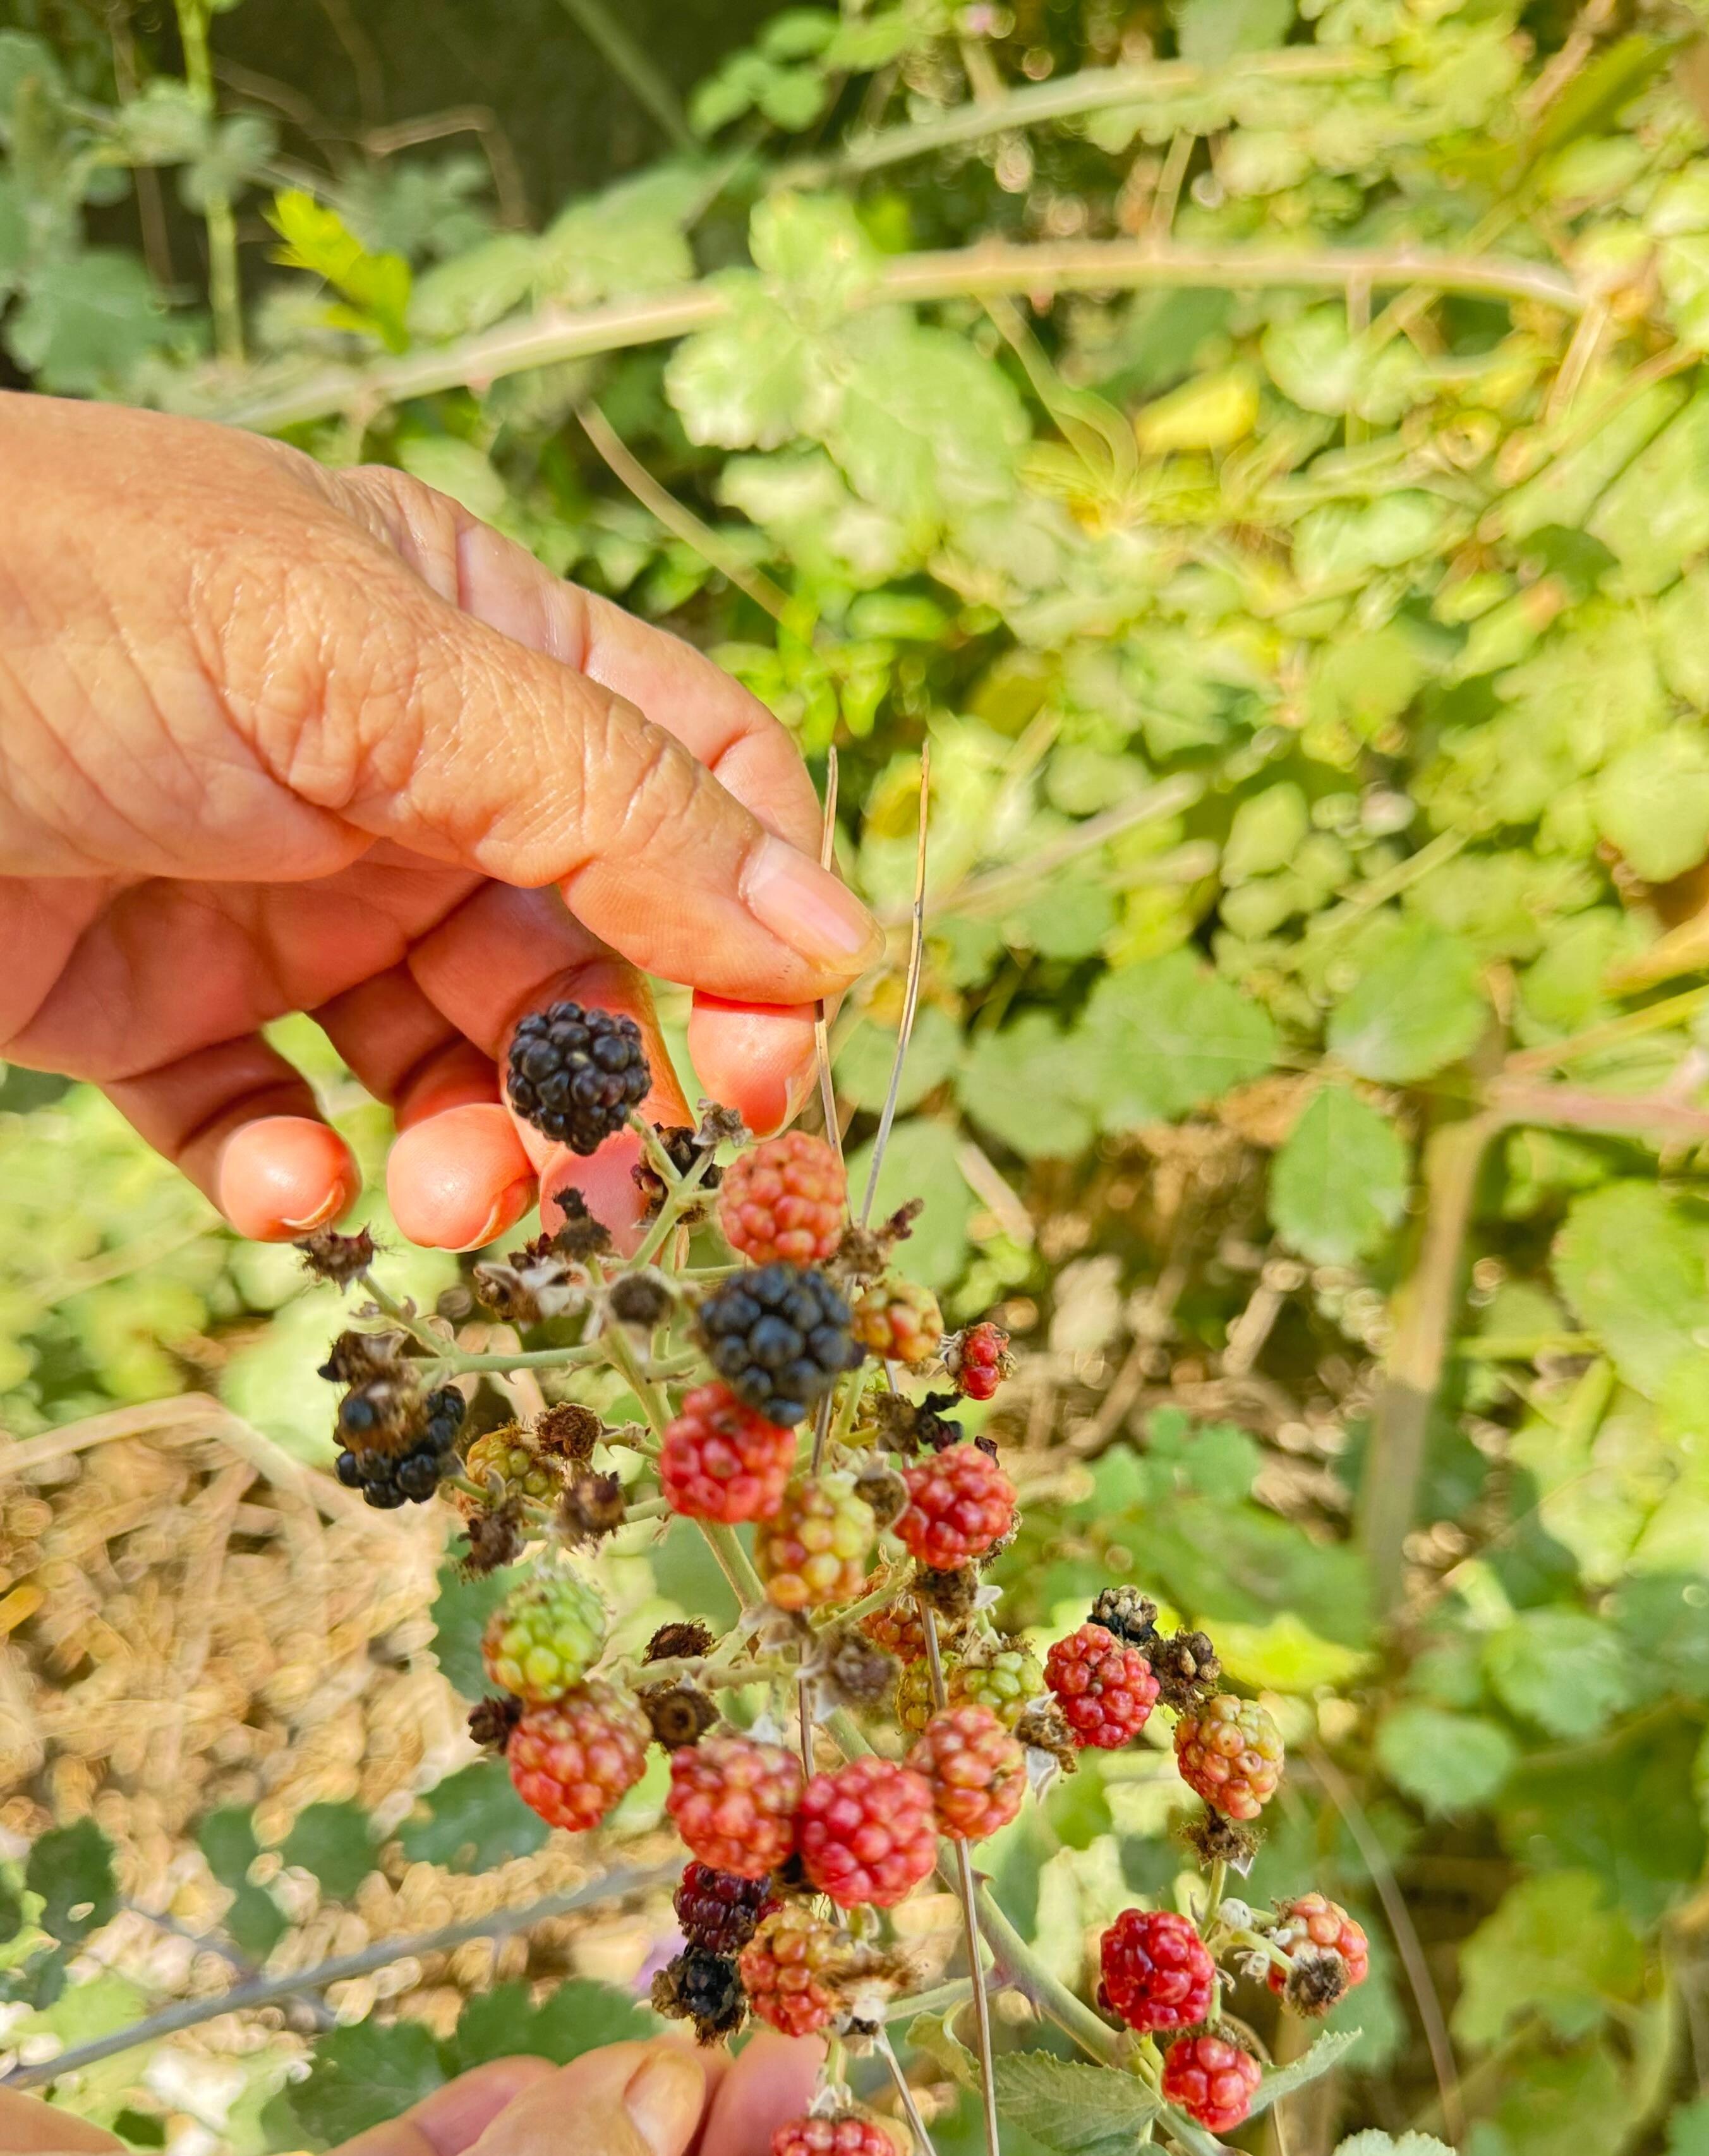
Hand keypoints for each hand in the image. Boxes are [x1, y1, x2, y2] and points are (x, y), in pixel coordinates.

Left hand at [0, 393, 881, 1247]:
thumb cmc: (53, 602)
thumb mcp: (362, 669)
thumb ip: (606, 802)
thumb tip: (835, 939)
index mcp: (472, 648)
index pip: (694, 788)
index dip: (754, 925)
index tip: (770, 1065)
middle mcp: (396, 777)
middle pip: (588, 958)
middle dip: (603, 1082)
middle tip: (602, 1190)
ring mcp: (277, 899)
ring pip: (447, 1066)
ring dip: (471, 1153)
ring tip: (436, 1205)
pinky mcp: (152, 1011)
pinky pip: (272, 1121)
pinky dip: (292, 1174)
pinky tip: (269, 1180)